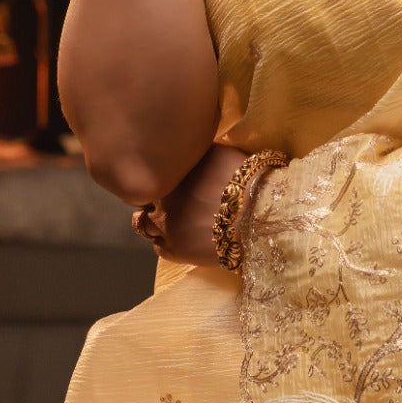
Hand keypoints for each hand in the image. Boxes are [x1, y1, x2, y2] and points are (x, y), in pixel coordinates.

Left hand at [133, 144, 250, 264]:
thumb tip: (186, 154)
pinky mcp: (174, 250)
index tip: (171, 180)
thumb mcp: (217, 152)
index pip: (153, 174)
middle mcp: (162, 196)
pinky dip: (165, 241)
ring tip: (172, 221)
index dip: (163, 178)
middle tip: (171, 201)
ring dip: (154, 221)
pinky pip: (158, 247)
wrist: (257, 213)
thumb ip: (194, 155)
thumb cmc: (245, 178)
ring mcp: (165, 224)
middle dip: (155, 199)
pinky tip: (180, 238)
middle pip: (145, 198)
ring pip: (144, 224)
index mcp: (171, 172)